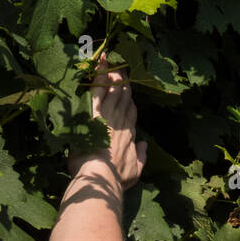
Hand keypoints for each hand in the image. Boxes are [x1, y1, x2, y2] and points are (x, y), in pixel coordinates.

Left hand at [68, 54, 147, 188]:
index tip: (129, 93)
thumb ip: (141, 156)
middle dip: (124, 84)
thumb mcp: (135, 171)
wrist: (103, 176)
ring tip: (115, 64)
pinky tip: (102, 63)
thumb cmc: (117, 178)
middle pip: (124, 99)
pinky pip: (98, 89)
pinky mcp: (95, 111)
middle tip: (124, 70)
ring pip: (113, 91)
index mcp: (130, 136)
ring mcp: (109, 115)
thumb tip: (144, 144)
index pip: (131, 114)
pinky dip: (101, 75)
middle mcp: (121, 122)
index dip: (130, 102)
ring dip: (114, 77)